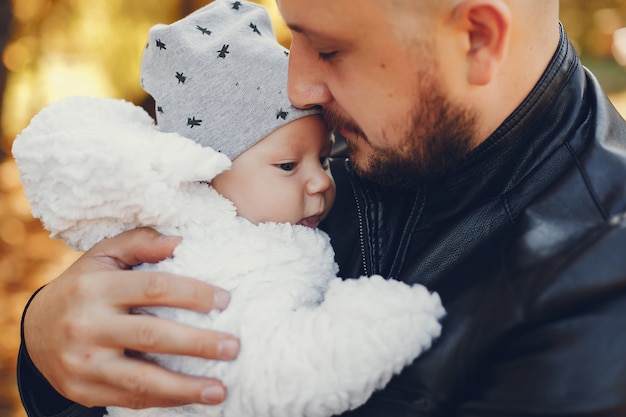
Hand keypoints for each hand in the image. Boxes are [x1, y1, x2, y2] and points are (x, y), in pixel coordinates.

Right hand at [23, 228, 239, 408]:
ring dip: (185, 387)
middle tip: (233, 347)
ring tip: (220, 390)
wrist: (35, 330)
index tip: (225, 301)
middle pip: (151, 336)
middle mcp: (86, 326)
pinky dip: (165, 400)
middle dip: (197, 344)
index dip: (193, 294)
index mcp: (95, 288)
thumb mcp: (104, 256)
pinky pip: (130, 399)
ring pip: (141, 378)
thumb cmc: (84, 286)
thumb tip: (180, 240)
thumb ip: (140, 243)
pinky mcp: (83, 390)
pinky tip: (193, 398)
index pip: (153, 288)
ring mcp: (83, 363)